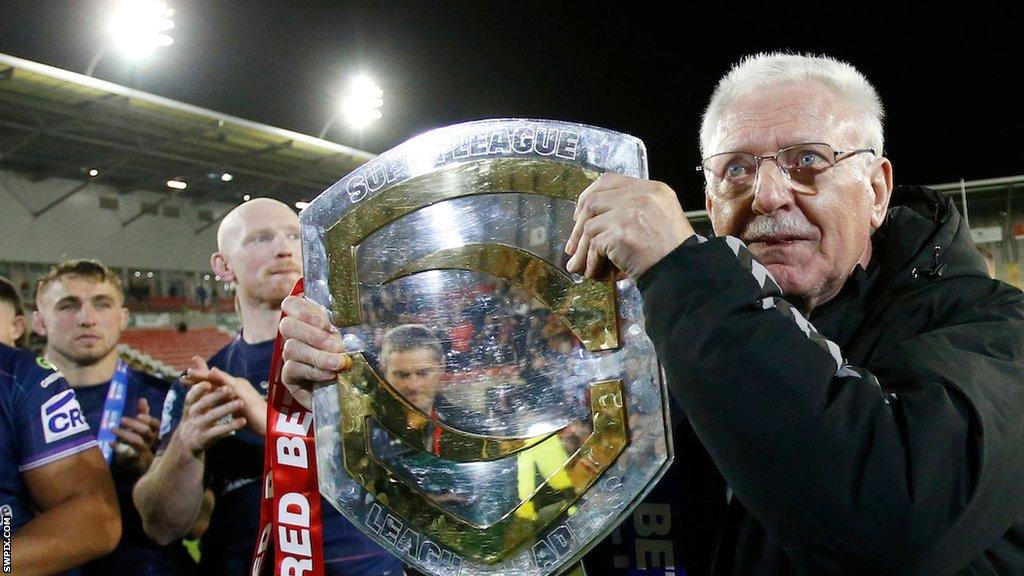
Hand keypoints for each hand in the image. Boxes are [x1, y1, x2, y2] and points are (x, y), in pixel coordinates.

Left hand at [112, 398, 160, 473]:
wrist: (137, 464)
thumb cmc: (140, 442)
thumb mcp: (142, 427)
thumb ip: (143, 414)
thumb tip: (143, 399)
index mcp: (154, 432)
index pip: (156, 424)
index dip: (149, 420)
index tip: (138, 415)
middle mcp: (151, 441)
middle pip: (146, 431)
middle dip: (133, 424)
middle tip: (121, 420)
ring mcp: (143, 451)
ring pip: (137, 441)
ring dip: (124, 433)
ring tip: (112, 429)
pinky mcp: (134, 459)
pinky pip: (127, 453)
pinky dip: (118, 447)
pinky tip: (111, 442)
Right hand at [171, 378, 245, 457]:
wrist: (186, 444)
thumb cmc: (195, 417)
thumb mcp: (194, 403)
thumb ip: (200, 384)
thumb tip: (199, 360)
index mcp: (190, 404)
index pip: (192, 395)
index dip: (199, 389)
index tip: (208, 383)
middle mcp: (192, 414)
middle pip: (204, 404)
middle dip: (217, 396)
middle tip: (231, 389)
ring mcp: (199, 426)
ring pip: (213, 416)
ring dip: (226, 408)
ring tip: (240, 403)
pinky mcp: (206, 438)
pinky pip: (219, 431)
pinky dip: (231, 426)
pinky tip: (242, 421)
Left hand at [184, 357, 266, 435]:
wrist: (268, 424)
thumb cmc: (254, 420)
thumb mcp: (236, 410)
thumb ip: (228, 404)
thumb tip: (220, 404)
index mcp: (234, 389)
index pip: (214, 382)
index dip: (201, 379)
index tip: (187, 378)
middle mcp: (237, 384)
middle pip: (214, 378)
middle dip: (199, 374)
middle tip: (185, 373)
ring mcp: (240, 386)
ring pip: (218, 378)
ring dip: (204, 373)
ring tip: (190, 371)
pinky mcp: (243, 391)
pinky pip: (230, 382)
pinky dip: (221, 376)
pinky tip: (212, 372)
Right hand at [279, 294, 351, 408]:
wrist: (356, 393)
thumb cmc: (359, 360)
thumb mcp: (357, 339)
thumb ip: (350, 325)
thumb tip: (353, 314)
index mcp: (311, 319)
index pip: (292, 304)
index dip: (303, 310)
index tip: (326, 323)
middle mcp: (297, 336)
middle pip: (287, 324)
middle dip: (313, 335)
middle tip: (336, 345)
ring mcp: (291, 356)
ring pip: (291, 348)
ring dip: (318, 356)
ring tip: (339, 363)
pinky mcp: (289, 378)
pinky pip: (292, 369)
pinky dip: (314, 371)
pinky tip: (331, 376)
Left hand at [565, 173, 694, 278]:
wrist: (683, 272)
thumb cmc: (673, 252)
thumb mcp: (661, 218)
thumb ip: (634, 211)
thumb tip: (595, 223)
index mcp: (652, 189)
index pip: (610, 181)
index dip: (589, 196)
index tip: (580, 213)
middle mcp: (640, 195)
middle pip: (593, 201)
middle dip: (578, 226)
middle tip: (573, 245)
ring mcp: (629, 213)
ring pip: (589, 226)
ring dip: (581, 249)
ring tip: (579, 265)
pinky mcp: (620, 233)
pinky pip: (593, 246)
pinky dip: (589, 262)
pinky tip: (593, 272)